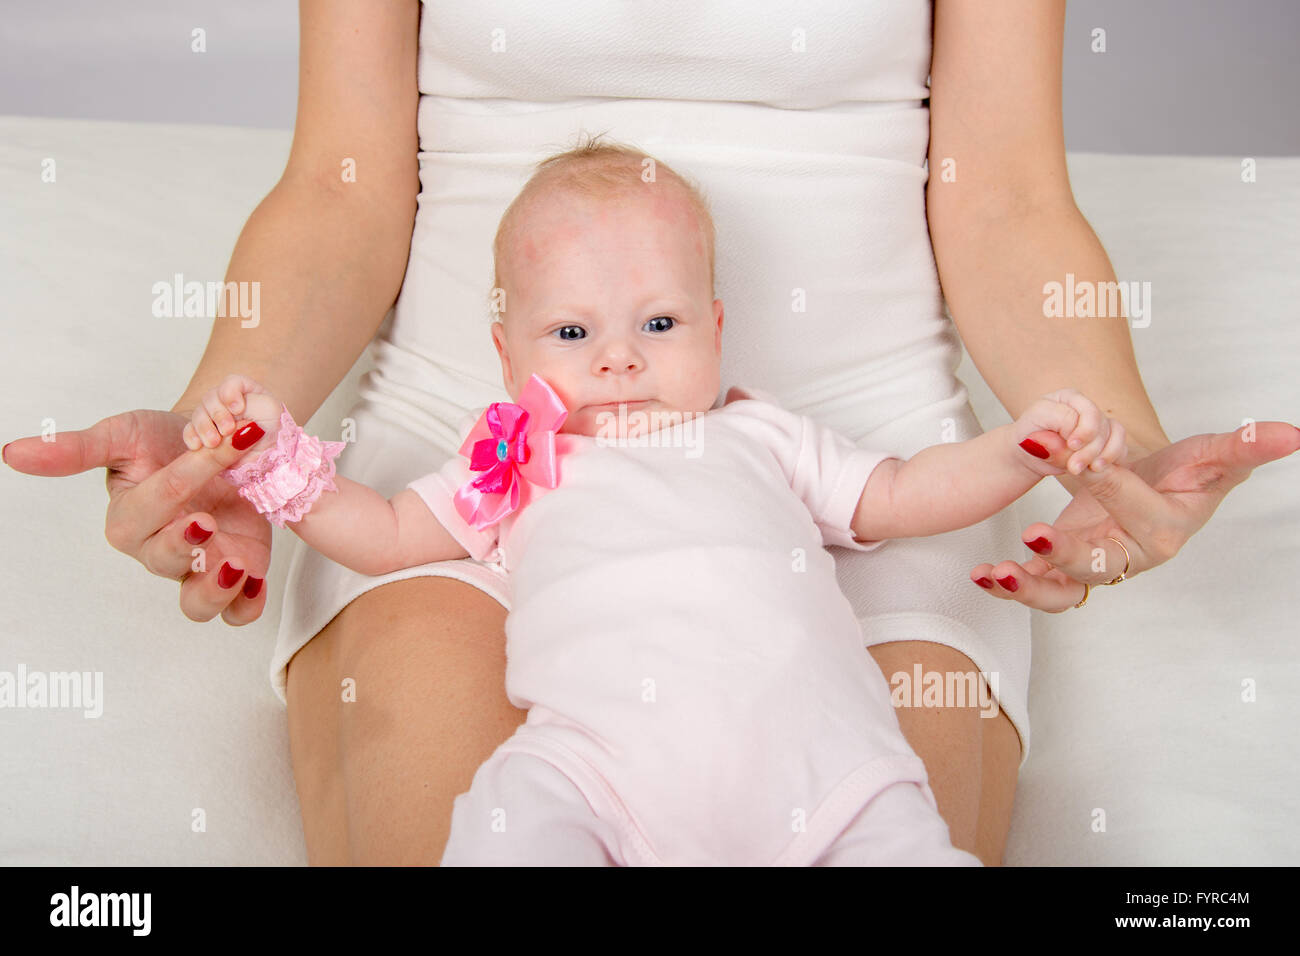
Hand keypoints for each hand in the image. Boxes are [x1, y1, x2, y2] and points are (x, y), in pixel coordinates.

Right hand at [2, 406, 273, 624]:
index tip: (209, 459)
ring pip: (197, 604)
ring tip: (237, 567)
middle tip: (206, 522)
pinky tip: (258, 582)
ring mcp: (200, 566)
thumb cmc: (167, 440)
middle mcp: (161, 549)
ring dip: (215, 591)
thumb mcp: (125, 434)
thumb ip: (77, 449)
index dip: (177, 485)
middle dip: (184, 545)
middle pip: (164, 563)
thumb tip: (11, 454)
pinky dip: (247, 605)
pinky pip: (238, 611)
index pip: (149, 509)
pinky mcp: (239, 573)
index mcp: (130, 519)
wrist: (225, 443)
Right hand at [183, 374, 281, 463]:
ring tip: (213, 443)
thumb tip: (227, 424)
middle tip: (227, 430)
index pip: (232, 383)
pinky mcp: (204, 436)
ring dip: (204, 427)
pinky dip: (191, 437)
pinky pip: (190, 431)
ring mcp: (214, 419)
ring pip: (199, 413)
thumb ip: (250, 408)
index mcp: (246, 391)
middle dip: (218, 414)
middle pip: (212, 397)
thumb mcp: (270, 412)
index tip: (238, 409)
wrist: (271, 464)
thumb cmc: (275, 432)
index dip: (231, 393)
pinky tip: (197, 446)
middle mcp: (227, 403)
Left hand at [971, 421, 1299, 611]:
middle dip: (1064, 549)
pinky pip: (1038, 588)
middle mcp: (1130, 559)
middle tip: (1032, 532)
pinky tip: (981, 574)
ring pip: (1064, 589)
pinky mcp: (1066, 575)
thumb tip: (1294, 433)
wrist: (1149, 490)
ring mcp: (1096, 570)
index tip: (1077, 458)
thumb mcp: (1207, 457)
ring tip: (999, 573)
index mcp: (1166, 530)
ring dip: (1030, 585)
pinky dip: (1009, 584)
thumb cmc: (1181, 475)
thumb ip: (1242, 448)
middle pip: (1097, 560)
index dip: (1106, 482)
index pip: (1132, 504)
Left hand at [1011, 387, 1128, 477]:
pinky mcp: (1106, 441)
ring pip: (1115, 435)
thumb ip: (1058, 420)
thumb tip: (1074, 428)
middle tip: (1074, 467)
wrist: (1028, 456)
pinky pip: (1121, 446)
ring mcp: (1099, 424)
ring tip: (1089, 470)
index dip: (1083, 430)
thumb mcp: (1036, 421)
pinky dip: (1113, 457)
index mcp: (1070, 397)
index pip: (1089, 412)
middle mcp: (1087, 409)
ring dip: (1103, 455)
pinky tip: (1098, 468)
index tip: (1071, 446)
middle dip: (1090, 449)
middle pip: (1102, 426)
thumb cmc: (1029, 436)